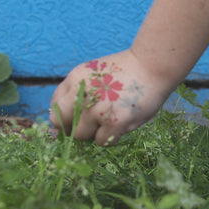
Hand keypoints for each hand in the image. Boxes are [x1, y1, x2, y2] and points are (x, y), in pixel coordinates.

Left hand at [48, 50, 167, 145]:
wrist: (153, 66)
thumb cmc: (124, 72)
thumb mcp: (93, 73)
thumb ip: (75, 92)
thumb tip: (58, 127)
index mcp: (75, 79)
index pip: (55, 107)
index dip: (64, 117)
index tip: (75, 119)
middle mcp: (82, 94)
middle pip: (61, 125)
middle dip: (72, 128)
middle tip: (89, 124)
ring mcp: (98, 110)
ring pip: (81, 136)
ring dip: (93, 133)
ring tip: (108, 120)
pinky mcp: (115, 122)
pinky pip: (102, 142)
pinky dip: (109, 137)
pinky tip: (119, 124)